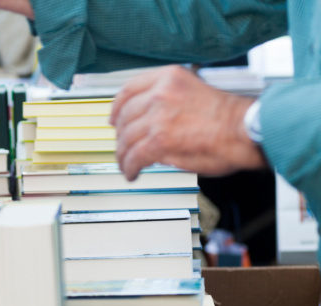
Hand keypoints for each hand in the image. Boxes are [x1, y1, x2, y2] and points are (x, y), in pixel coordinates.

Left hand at [111, 65, 266, 180]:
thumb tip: (148, 122)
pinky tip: (132, 173)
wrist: (246, 130)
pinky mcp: (158, 140)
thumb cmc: (230, 117)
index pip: (129, 89)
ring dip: (123, 155)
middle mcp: (160, 93)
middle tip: (124, 147)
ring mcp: (157, 116)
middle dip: (122, 136)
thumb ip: (167, 103)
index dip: (117, 107)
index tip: (113, 118)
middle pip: (125, 117)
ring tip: (127, 164)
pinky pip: (133, 156)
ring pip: (126, 139)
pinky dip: (129, 167)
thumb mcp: (194, 91)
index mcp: (169, 78)